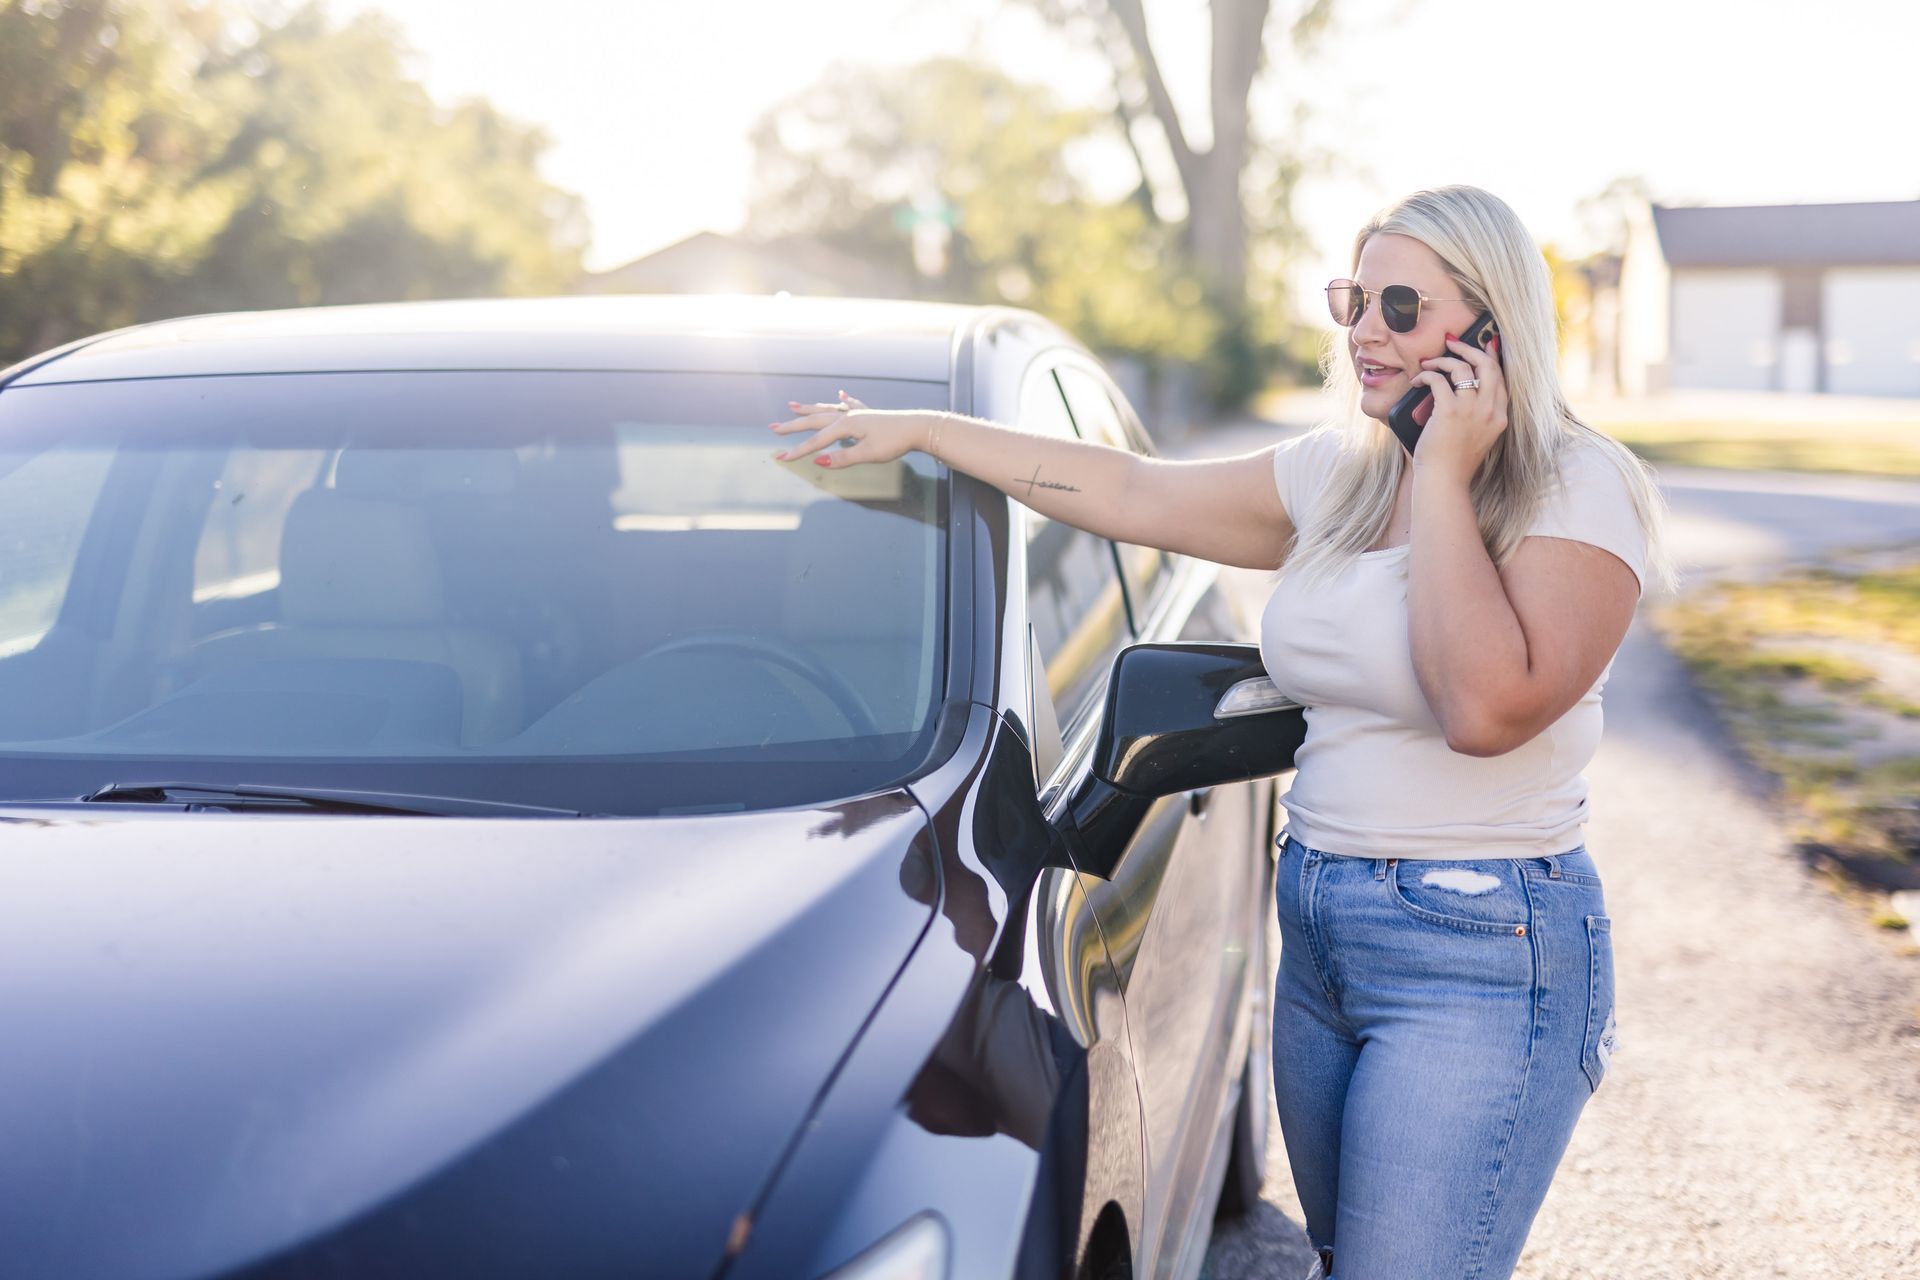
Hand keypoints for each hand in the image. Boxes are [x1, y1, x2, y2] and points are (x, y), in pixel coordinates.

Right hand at [769, 391, 916, 468]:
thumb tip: (820, 461)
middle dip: (793, 425)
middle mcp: (848, 415)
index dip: (798, 451)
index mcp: (845, 426)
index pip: (816, 442)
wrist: (918, 427)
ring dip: (809, 409)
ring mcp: (858, 412)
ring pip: (827, 409)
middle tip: (773, 428)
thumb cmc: (895, 441)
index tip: (781, 458)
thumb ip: (843, 458)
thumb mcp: (868, 455)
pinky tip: (840, 395)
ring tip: (792, 405)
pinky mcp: (869, 413)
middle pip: (814, 421)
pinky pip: (850, 404)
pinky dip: (842, 400)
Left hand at [1407, 334, 1507, 481]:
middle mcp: (1490, 410)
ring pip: (1462, 368)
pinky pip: (1438, 379)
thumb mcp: (1477, 437)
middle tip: (1452, 343)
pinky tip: (1418, 379)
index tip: (1485, 344)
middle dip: (1470, 349)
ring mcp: (1472, 410)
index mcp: (1499, 417)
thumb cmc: (1454, 463)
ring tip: (1429, 363)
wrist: (1445, 481)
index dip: (1492, 358)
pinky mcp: (1450, 411)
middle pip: (1487, 365)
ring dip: (1443, 360)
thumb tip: (1461, 390)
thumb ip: (1477, 415)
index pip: (1501, 378)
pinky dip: (1426, 375)